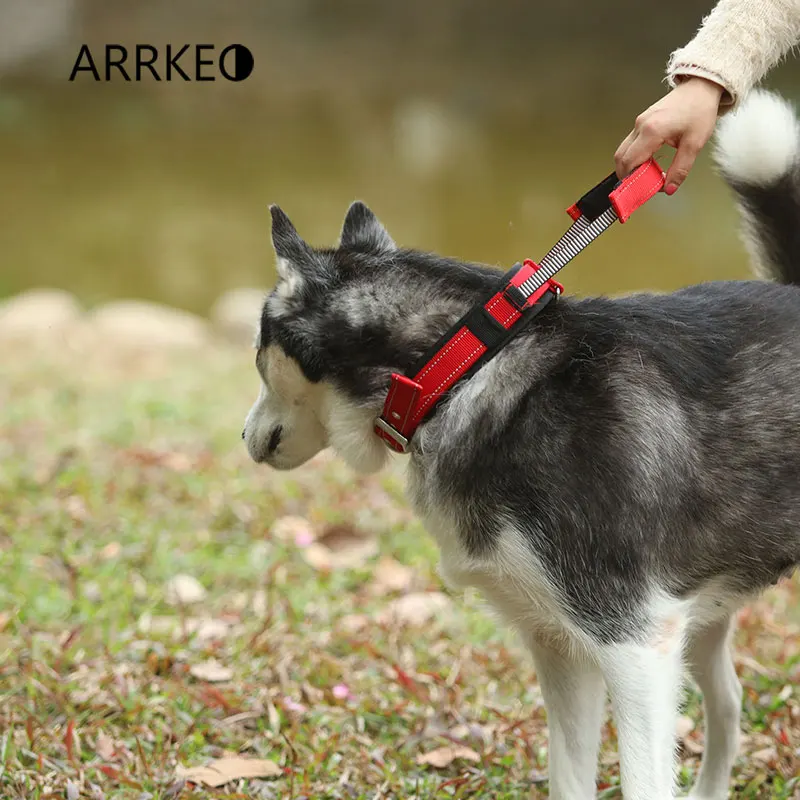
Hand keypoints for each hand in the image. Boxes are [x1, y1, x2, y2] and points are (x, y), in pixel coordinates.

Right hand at [615, 77, 724, 193]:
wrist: (701, 88)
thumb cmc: (699, 110)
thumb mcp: (694, 144)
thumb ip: (680, 169)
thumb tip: (670, 188)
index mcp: (652, 131)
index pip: (630, 162)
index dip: (632, 180)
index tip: (640, 191)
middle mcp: (641, 125)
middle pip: (621, 158)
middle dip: (627, 176)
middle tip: (641, 185)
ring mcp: (639, 123)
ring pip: (623, 151)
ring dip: (630, 166)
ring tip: (647, 174)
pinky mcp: (641, 122)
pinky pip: (630, 144)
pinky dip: (634, 157)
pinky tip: (648, 162)